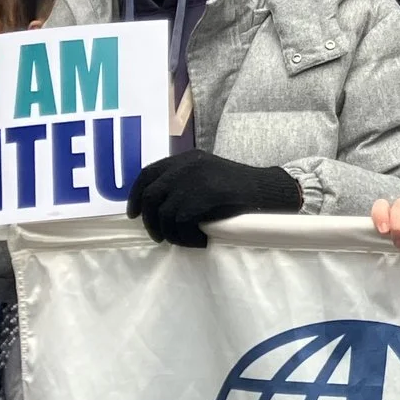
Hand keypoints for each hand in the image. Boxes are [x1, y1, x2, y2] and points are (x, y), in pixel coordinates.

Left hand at [128, 150, 301, 246]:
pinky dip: (185, 237)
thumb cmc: (239, 186)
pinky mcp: (203, 198)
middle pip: (150, 195)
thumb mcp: (207, 173)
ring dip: (170, 233)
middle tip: (158, 236)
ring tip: (183, 241)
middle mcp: (186, 166)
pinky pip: (179, 223)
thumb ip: (184, 180)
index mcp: (186, 158)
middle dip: (149, 220)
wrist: (265, 190)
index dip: (135, 195)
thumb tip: (159, 204)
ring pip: (164, 214)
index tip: (134, 214)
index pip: (148, 173)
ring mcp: (194, 181)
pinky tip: (200, 241)